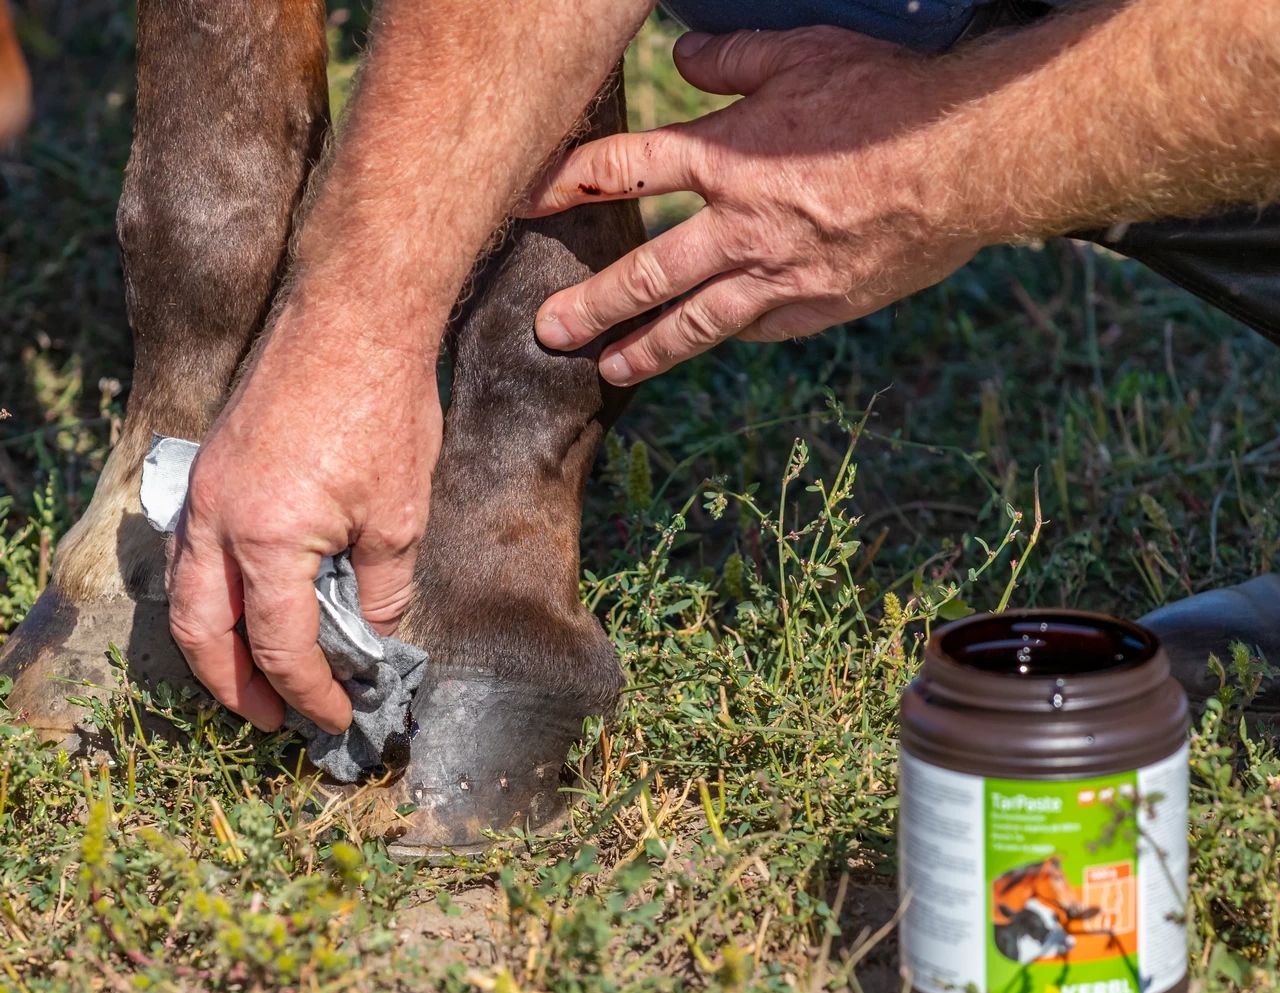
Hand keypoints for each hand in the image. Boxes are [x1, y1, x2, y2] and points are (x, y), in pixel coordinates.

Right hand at [166, 296, 440, 732]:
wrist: (353, 318)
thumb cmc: (383, 412)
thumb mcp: (398, 518)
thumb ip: (382, 590)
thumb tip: (374, 638)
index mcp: (266, 538)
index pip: (279, 644)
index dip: (308, 691)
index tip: (337, 716)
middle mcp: (216, 520)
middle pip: (204, 631)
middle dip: (236, 686)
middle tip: (274, 718)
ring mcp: (204, 492)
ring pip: (188, 593)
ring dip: (216, 646)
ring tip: (257, 679)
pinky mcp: (211, 469)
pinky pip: (195, 553)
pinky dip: (214, 597)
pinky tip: (248, 609)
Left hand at [527, 26, 984, 384]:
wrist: (964, 167)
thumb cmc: (886, 100)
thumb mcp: (804, 54)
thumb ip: (732, 59)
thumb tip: (681, 58)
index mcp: (728, 156)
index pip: (624, 170)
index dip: (568, 184)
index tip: (526, 204)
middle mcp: (740, 226)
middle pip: (645, 272)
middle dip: (591, 305)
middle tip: (548, 332)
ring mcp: (776, 277)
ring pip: (694, 324)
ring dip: (644, 350)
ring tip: (608, 371)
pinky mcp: (813, 308)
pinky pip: (756, 331)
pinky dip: (726, 337)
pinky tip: (701, 348)